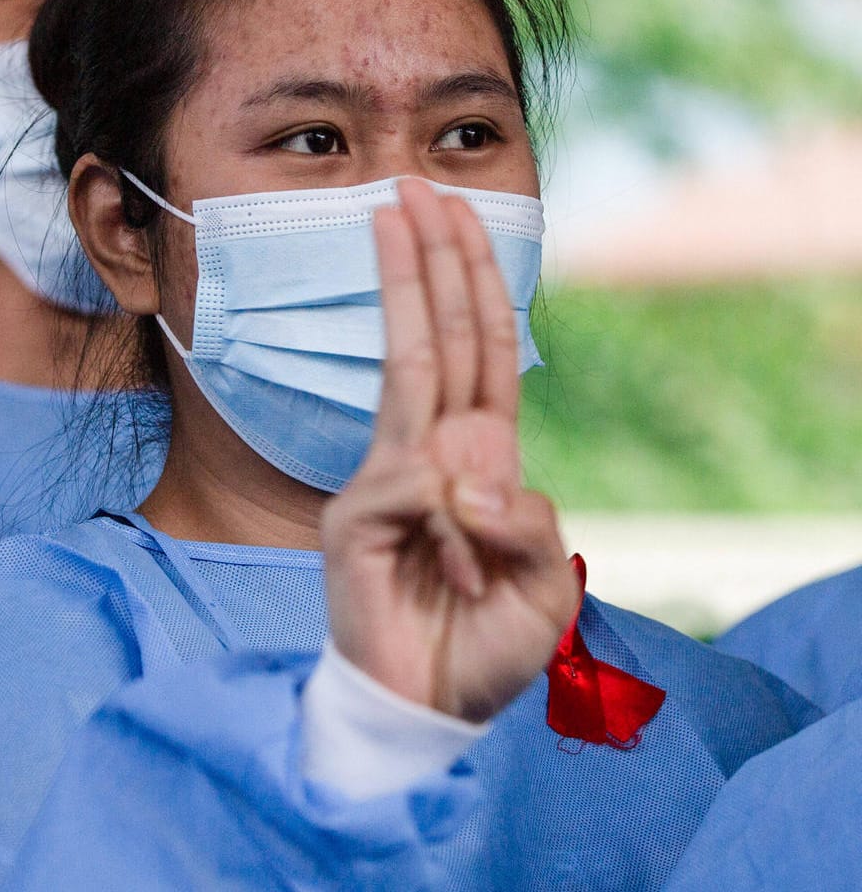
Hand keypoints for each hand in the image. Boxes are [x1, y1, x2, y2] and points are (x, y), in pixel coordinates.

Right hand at [320, 178, 578, 723]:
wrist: (426, 713)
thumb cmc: (483, 651)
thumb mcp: (545, 588)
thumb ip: (528, 523)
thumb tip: (473, 470)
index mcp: (476, 466)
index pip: (478, 356)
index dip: (471, 285)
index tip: (451, 217)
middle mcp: (428, 460)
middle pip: (439, 341)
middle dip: (432, 258)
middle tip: (411, 185)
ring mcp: (386, 485)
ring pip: (410, 374)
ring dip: (410, 289)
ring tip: (400, 218)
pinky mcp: (353, 522)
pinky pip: (409, 484)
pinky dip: (448, 510)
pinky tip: (460, 555)